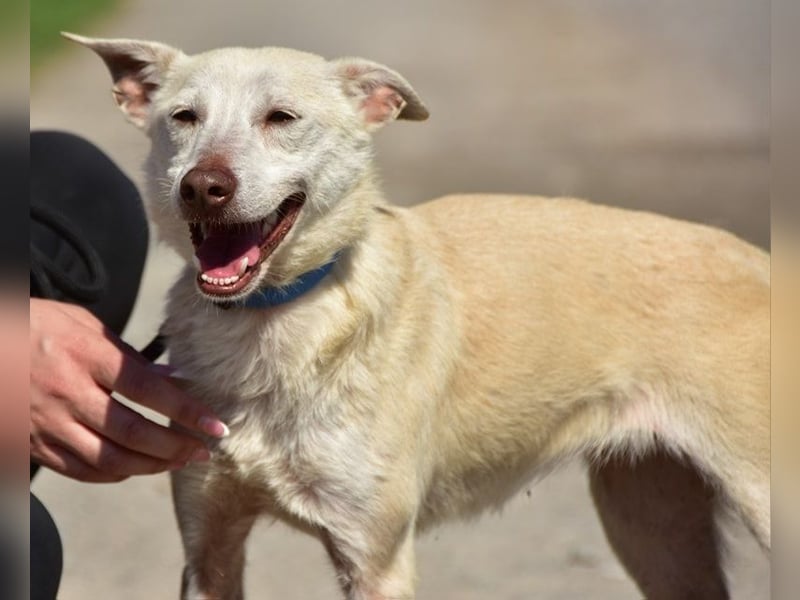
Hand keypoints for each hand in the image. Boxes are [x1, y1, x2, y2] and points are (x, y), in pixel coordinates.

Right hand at [30, 298, 227, 482]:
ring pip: (109, 459)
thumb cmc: (37, 326)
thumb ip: (129, 354)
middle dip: (175, 447)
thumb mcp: (83, 324)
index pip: (147, 389)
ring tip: (178, 462)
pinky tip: (136, 468)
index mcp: (85, 355)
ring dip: (151, 466)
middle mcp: (66, 393)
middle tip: (203, 452)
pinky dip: (115, 474)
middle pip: (132, 432)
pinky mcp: (34, 444)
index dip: (186, 411)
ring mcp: (47, 423)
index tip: (216, 425)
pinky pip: (81, 470)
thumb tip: (173, 377)